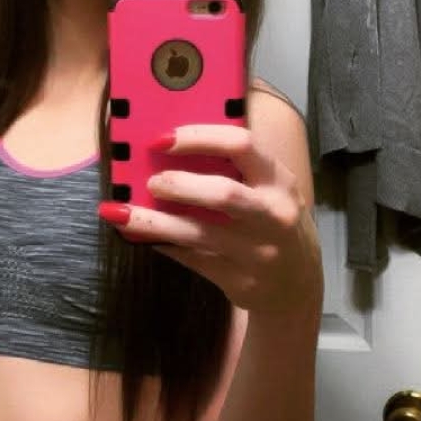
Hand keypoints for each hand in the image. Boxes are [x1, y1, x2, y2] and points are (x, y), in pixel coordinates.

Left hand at [99, 126, 322, 314]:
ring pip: (198, 233)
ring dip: (154, 222)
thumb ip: (235, 168)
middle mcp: (272, 215)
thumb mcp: (270, 189)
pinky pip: (192, 260)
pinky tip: (142, 237)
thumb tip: (170, 147)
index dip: (198, 137)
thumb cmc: (273, 221)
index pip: (241, 145)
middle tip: (150, 181)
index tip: (162, 138)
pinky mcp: (238, 280)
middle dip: (179, 184)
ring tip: (122, 213)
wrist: (298, 283)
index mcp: (279, 181)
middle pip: (222, 193)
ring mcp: (256, 252)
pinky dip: (163, 245)